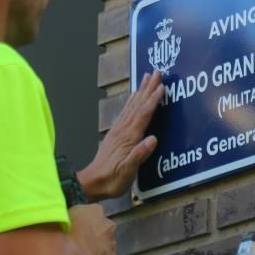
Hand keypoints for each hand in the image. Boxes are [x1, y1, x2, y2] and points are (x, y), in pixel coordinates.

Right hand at [68, 204, 115, 254]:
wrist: (76, 254)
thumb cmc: (67, 233)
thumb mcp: (65, 216)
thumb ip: (73, 215)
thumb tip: (72, 219)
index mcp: (96, 209)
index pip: (93, 211)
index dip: (85, 219)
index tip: (78, 226)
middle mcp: (108, 222)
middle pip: (103, 225)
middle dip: (96, 231)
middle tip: (83, 239)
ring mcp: (112, 239)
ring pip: (107, 240)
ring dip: (100, 244)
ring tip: (87, 251)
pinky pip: (108, 254)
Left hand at [79, 70, 163, 200]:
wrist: (92, 183)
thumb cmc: (111, 179)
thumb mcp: (127, 171)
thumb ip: (139, 154)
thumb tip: (153, 139)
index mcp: (129, 137)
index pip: (143, 114)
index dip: (153, 100)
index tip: (162, 86)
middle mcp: (123, 130)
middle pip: (138, 104)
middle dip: (148, 87)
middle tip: (156, 71)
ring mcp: (118, 130)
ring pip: (132, 105)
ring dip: (141, 90)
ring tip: (146, 77)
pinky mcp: (116, 134)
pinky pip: (126, 112)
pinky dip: (132, 101)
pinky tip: (134, 96)